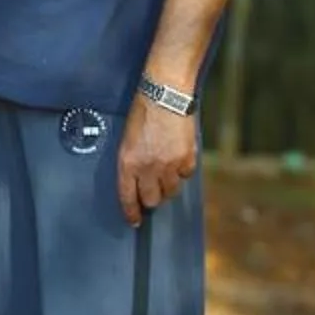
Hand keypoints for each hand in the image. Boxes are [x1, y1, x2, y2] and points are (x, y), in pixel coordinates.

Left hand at [116, 93, 198, 227]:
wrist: (165, 94)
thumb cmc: (142, 112)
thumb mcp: (128, 138)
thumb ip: (132, 161)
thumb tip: (139, 180)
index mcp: (128, 162)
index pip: (128, 196)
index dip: (131, 212)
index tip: (134, 221)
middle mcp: (148, 168)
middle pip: (152, 199)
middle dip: (151, 199)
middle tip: (152, 192)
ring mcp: (169, 165)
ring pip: (171, 191)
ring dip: (167, 187)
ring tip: (165, 174)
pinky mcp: (186, 158)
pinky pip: (186, 176)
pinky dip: (182, 172)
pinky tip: (178, 160)